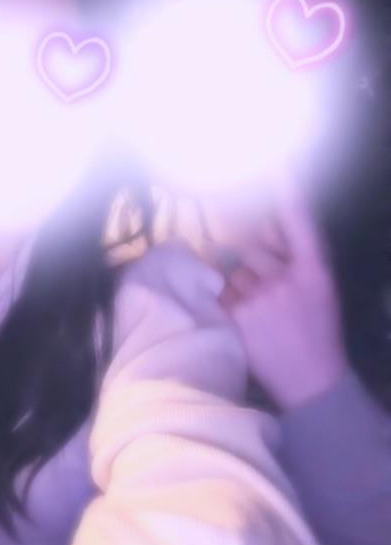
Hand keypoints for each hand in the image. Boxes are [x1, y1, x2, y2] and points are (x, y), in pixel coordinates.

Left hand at [219, 190, 349, 409]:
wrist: (312, 382)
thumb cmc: (316, 333)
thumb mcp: (320, 290)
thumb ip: (296, 258)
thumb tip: (262, 229)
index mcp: (315, 268)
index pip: (297, 219)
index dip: (285, 189)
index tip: (274, 162)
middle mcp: (288, 276)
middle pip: (252, 246)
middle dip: (251, 261)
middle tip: (266, 293)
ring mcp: (262, 294)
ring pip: (235, 273)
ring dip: (241, 288)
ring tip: (262, 318)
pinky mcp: (239, 313)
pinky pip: (223, 294)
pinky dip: (228, 306)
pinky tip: (249, 325)